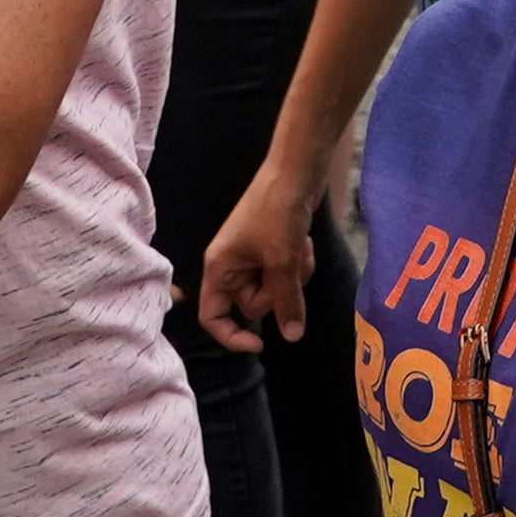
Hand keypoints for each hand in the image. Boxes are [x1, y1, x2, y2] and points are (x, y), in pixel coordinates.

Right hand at [200, 152, 324, 347]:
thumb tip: (292, 337)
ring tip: (298, 248)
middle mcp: (231, 265)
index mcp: (219, 267)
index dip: (231, 336)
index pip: (212, 316)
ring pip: (275, 290)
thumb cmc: (278, 211)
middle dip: (278, 291)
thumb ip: (286, 302)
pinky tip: (304, 241)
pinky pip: (286, 274)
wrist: (296, 171)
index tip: (260, 345)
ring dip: (293, 275)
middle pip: (254, 305)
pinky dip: (298, 263)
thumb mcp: (282, 262)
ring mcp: (252, 257)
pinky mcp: (272, 249)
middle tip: (288, 265)